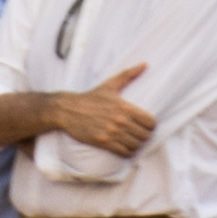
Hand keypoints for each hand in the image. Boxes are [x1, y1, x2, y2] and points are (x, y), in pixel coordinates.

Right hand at [40, 69, 157, 155]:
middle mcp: (120, 120)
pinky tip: (122, 148)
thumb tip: (144, 64)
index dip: (150, 126)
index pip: (151, 123)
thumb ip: (128, 75)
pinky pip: (124, 152)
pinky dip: (126, 152)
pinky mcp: (103, 142)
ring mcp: (112, 132)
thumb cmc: (89, 98)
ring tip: (130, 142)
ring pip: (136, 145)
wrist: (65, 109)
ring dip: (135, 145)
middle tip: (136, 135)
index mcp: (125, 107)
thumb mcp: (109, 86)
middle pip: (145, 136)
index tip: (144, 126)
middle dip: (142, 136)